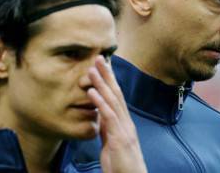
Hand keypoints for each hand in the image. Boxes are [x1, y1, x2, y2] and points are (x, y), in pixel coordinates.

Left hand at [87, 55, 146, 172]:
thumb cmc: (122, 165)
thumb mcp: (112, 143)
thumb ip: (108, 129)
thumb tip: (101, 117)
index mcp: (124, 123)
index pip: (116, 97)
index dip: (109, 80)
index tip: (102, 66)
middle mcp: (126, 122)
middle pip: (116, 93)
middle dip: (107, 74)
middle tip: (99, 57)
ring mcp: (125, 129)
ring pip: (113, 101)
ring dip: (102, 83)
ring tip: (92, 69)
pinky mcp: (120, 139)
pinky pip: (109, 117)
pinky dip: (100, 103)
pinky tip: (92, 92)